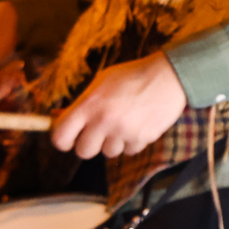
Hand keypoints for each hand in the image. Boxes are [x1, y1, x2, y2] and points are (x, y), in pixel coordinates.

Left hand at [49, 52, 188, 158]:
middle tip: (98, 133)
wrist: (167, 76)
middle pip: (83, 152)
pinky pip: (129, 151)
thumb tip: (61, 118)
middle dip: (89, 145)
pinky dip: (132, 141)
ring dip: (114, 142)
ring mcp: (123, 132)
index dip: (62, 140)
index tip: (68, 138)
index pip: (61, 137)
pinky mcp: (141, 139)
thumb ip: (82, 102)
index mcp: (88, 105)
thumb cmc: (131, 76)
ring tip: (124, 123)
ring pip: (108, 152)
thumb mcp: (101, 81)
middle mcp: (103, 121)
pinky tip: (138, 124)